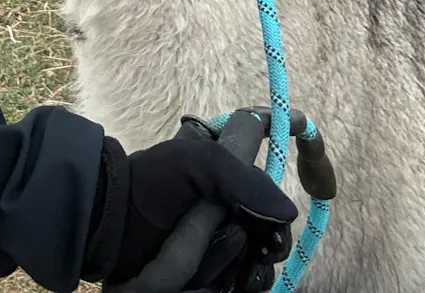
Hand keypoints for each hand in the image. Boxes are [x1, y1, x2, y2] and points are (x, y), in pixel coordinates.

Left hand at [107, 134, 296, 291]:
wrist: (112, 228)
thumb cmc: (151, 185)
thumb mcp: (195, 165)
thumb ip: (243, 178)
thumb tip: (289, 212)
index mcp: (231, 174)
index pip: (274, 159)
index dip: (300, 145)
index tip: (312, 153)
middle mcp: (233, 207)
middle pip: (276, 228)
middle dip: (273, 238)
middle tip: (264, 244)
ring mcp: (224, 244)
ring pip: (262, 262)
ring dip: (256, 266)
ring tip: (243, 268)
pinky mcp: (215, 275)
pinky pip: (244, 285)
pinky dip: (242, 285)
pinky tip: (236, 282)